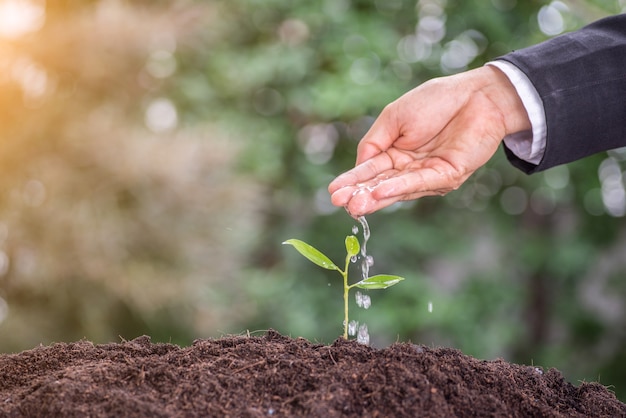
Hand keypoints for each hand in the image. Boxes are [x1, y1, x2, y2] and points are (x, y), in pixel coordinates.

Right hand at [328, 66, 530, 216]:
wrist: (476, 94)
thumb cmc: (436, 101)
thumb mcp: (394, 118)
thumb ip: (374, 142)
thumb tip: (359, 168)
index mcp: (395, 152)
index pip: (369, 171)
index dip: (352, 181)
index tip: (333, 193)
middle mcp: (409, 168)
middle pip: (380, 184)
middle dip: (360, 195)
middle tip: (340, 203)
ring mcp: (428, 175)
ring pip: (397, 189)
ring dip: (375, 197)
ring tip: (355, 204)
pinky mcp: (447, 176)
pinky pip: (419, 183)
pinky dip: (398, 188)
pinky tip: (380, 191)